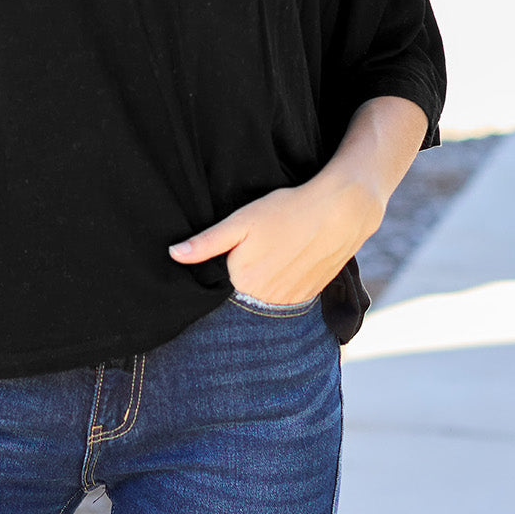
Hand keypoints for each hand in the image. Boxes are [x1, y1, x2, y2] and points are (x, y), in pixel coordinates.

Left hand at [168, 170, 383, 302]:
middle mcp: (267, 301)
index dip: (217, 275)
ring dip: (260, 288)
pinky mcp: (309, 297)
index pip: (217, 289)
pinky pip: (285, 300)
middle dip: (238, 283)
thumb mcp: (241, 222)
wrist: (340, 212)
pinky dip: (280, 288)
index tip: (221, 261)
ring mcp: (290, 302)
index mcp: (244, 283)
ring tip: (268, 259)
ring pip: (264, 301)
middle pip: (241, 297)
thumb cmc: (286, 211)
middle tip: (251, 254)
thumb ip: (207, 243)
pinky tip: (285, 266)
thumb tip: (174, 255)